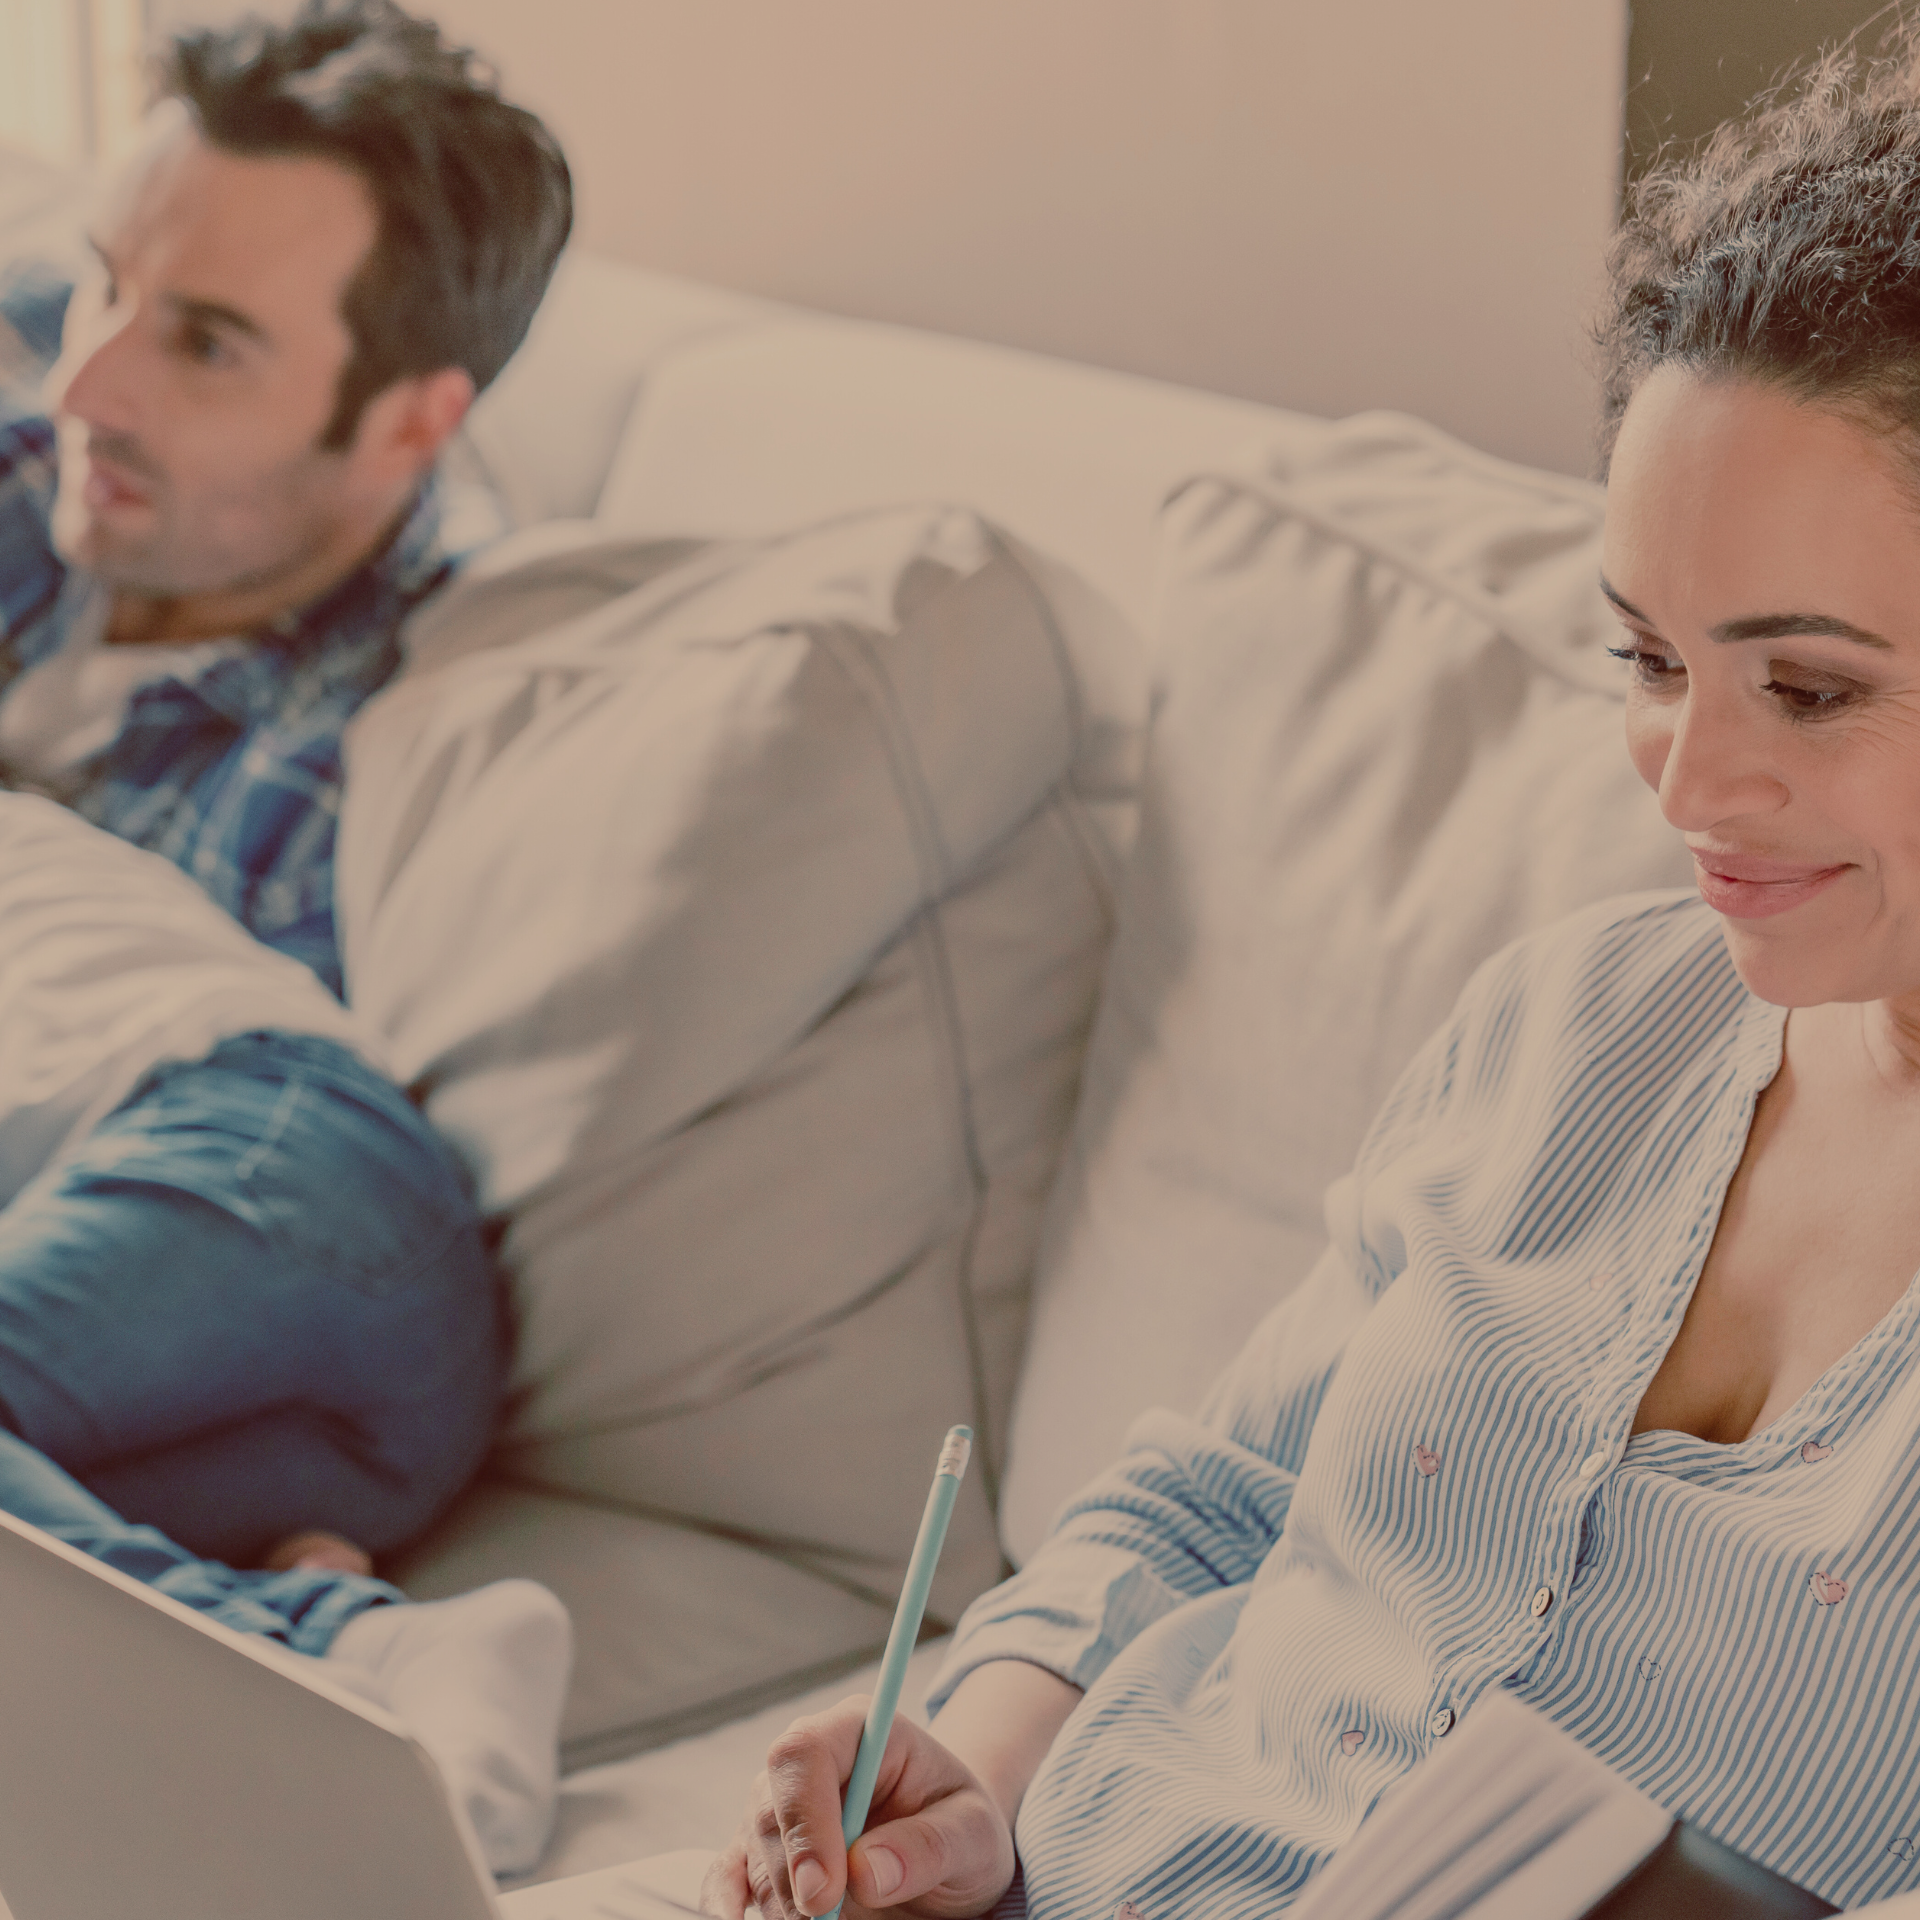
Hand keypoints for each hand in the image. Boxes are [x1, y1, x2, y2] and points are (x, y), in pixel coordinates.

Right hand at [701, 1694, 1015, 1919]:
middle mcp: (809, 1761)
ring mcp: (780, 1805)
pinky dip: (728, 1908)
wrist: (950, 1852)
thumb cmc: (962, 1828)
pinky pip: (728, 1876)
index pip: (804, 1753)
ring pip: (752, 1854)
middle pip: (770, 1811)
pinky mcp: (766, 1852)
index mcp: (859, 1730)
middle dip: (795, 1880)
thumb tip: (864, 1872)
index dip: (805, 1820)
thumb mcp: (973, 1834)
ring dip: (782, 1906)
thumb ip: (928, 1846)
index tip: (824, 1892)